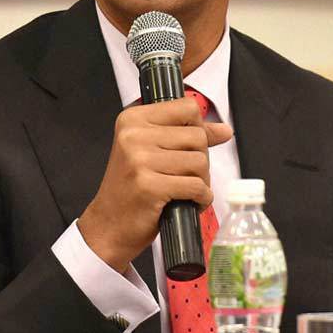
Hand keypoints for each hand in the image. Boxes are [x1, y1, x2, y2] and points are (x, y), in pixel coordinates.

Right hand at [77, 97, 232, 272]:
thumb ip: (187, 135)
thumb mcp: (151, 151)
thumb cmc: (131, 188)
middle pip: (197, 135)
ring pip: (200, 161)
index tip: (189, 145)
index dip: (198, 127)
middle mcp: (134, 134)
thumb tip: (224, 130)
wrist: (108, 225)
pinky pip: (196, 186)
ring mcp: (140, 160)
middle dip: (200, 159)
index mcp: (133, 119)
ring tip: (184, 189)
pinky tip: (188, 202)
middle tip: (184, 174)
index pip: (188, 107)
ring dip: (201, 180)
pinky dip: (201, 198)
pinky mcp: (150, 186)